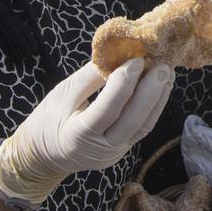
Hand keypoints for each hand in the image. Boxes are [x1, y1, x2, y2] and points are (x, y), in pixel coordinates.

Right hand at [0, 60, 173, 207]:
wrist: (44, 156)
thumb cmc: (48, 120)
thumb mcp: (62, 94)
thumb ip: (90, 77)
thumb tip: (119, 54)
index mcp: (77, 136)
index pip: (106, 110)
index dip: (123, 84)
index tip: (137, 60)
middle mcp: (100, 149)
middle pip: (133, 121)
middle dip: (151, 92)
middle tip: (163, 65)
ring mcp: (115, 153)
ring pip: (143, 126)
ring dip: (158, 98)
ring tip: (167, 72)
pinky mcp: (124, 149)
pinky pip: (142, 127)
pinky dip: (154, 106)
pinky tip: (161, 86)